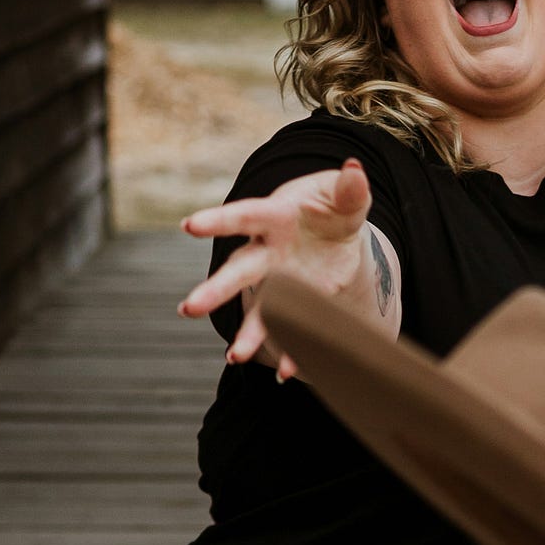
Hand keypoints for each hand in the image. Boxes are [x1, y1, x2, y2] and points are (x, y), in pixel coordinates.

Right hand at [176, 159, 375, 372]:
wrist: (338, 231)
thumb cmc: (331, 205)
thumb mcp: (344, 194)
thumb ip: (349, 188)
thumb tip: (355, 171)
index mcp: (274, 215)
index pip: (243, 216)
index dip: (217, 221)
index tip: (189, 226)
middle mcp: (269, 250)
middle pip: (239, 271)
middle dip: (215, 290)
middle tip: (189, 309)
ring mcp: (280, 278)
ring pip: (259, 307)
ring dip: (247, 332)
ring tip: (233, 358)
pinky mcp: (298, 300)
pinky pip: (291, 326)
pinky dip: (291, 350)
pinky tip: (287, 373)